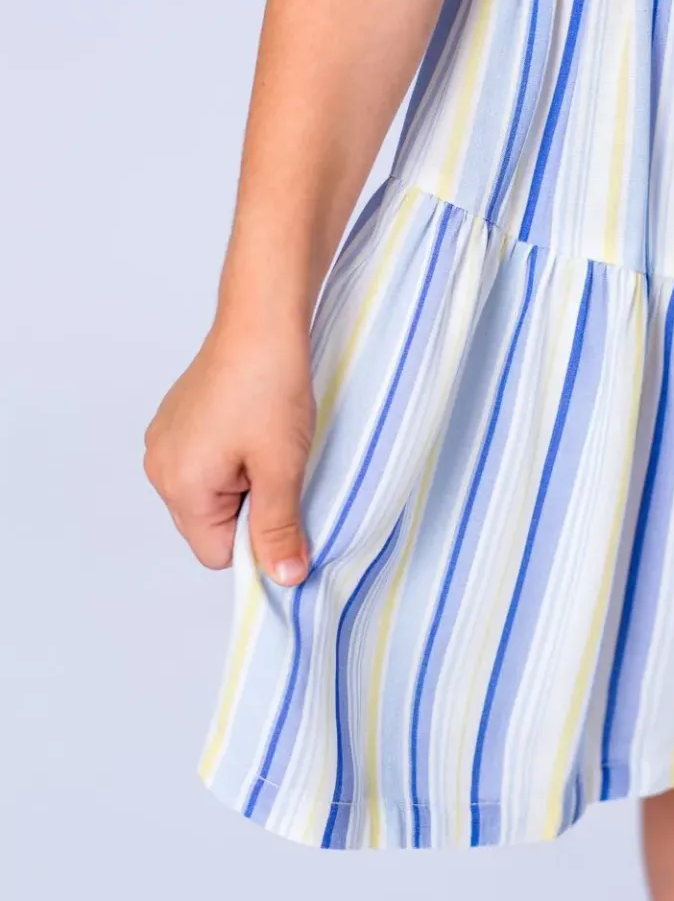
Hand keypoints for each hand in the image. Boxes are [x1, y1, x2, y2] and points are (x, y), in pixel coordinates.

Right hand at [144, 321, 315, 586]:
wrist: (261, 322)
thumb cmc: (270, 388)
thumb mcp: (281, 468)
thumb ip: (279, 529)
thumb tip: (285, 578)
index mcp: (179, 486)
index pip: (216, 554)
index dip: (256, 540)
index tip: (284, 506)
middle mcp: (159, 466)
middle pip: (209, 524)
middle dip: (249, 507)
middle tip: (277, 467)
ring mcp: (164, 440)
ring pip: (210, 492)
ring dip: (242, 480)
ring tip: (266, 442)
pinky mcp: (176, 419)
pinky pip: (204, 461)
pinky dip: (231, 455)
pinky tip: (253, 424)